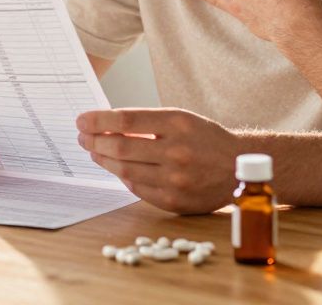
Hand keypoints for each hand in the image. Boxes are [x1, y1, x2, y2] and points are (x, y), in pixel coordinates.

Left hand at [76, 107, 238, 213]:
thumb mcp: (182, 119)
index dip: (99, 121)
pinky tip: (116, 168)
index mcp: (178, 124)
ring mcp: (175, 180)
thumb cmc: (206, 139)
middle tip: (83, 137)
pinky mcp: (173, 201)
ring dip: (103, 160)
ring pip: (125, 171)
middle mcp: (176, 152)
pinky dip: (123, 177)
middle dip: (94, 142)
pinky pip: (137, 188)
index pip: (126, 121)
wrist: (239, 168)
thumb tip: (106, 126)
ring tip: (94, 152)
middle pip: (121, 148)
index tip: (82, 120)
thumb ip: (147, 123)